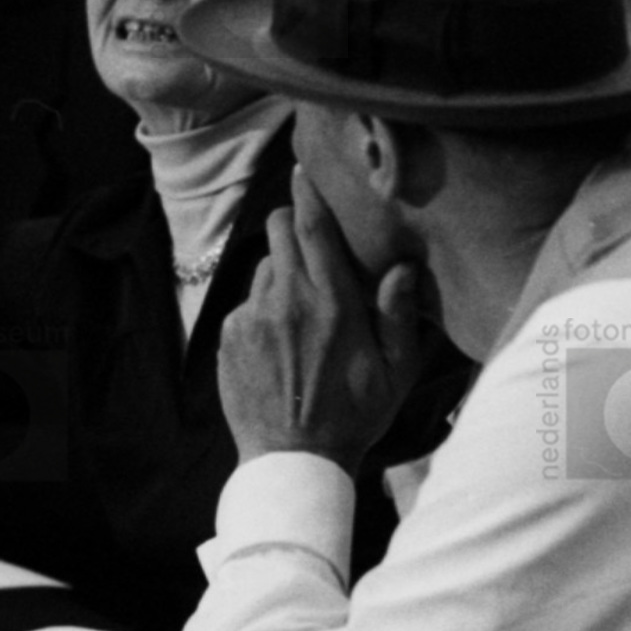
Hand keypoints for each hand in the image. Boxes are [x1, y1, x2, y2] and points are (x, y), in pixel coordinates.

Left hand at [218, 167, 424, 475]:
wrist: (293, 462)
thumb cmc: (353, 417)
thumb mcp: (396, 372)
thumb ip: (399, 314)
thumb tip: (402, 266)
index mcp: (332, 302)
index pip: (312, 225)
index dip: (307, 190)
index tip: (304, 168)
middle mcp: (288, 299)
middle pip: (279, 229)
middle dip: (292, 226)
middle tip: (312, 248)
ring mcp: (252, 315)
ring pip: (264, 267)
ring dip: (281, 275)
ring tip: (302, 314)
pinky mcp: (228, 335)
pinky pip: (247, 304)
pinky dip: (263, 311)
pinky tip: (280, 345)